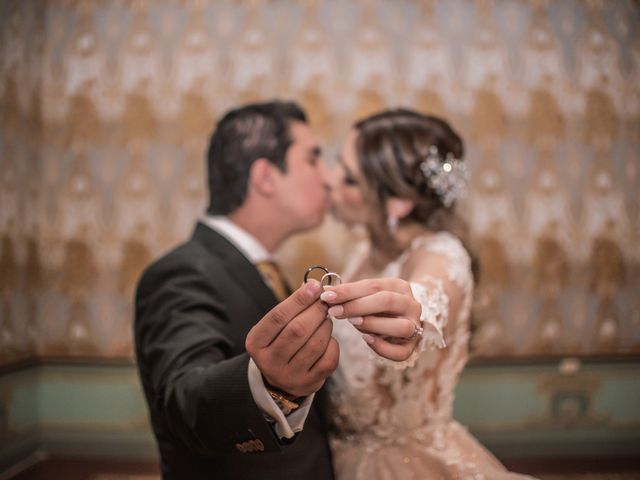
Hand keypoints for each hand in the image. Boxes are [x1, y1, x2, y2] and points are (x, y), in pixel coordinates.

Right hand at [245, 280, 339, 397]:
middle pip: (297, 330)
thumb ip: (291, 307)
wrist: (280, 379)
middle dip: (315, 311)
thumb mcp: (276, 326)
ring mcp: (289, 376)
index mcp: (256, 343)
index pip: (278, 316)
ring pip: (315, 344)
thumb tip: (314, 285)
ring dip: (325, 326)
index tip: (314, 285)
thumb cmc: (279, 342)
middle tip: (325, 301)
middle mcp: (269, 362)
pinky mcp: (308, 384)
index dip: (299, 299)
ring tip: (326, 318)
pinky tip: (328, 338)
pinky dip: (332, 344)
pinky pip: (328, 360)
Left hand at [320, 278, 421, 361]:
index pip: (373, 285)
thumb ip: (350, 294)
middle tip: (335, 312)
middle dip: (357, 306)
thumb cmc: (377, 306)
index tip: (327, 296)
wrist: (402, 319)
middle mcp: (411, 305)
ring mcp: (415, 326)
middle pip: (388, 301)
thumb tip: (326, 293)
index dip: (348, 291)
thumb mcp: (366, 295)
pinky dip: (382, 347)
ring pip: (401, 327)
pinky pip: (401, 352)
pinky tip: (367, 339)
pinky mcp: (412, 347)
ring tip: (353, 323)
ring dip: (373, 324)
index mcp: (399, 287)